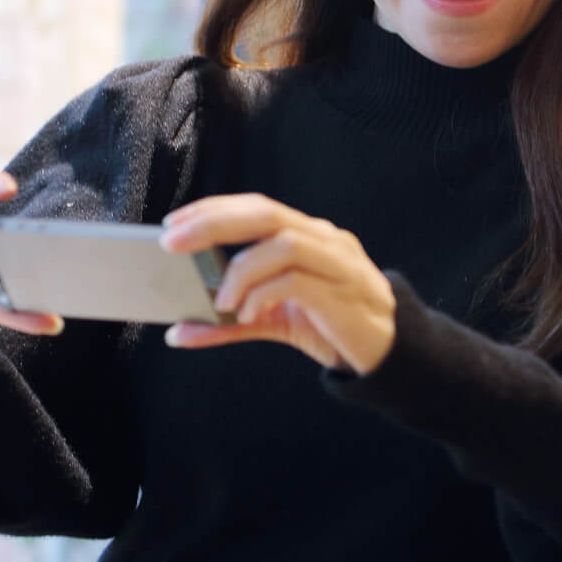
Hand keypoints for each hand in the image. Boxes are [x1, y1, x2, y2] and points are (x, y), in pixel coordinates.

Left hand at [159, 194, 395, 374]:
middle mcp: (325, 240)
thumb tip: (177, 332)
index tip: (174, 224)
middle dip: (214, 223)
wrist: (388, 354)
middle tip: (173, 243)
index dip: (214, 209)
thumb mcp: (273, 320)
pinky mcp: (345, 294)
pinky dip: (265, 294)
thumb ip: (228, 322)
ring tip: (222, 300)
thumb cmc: (331, 325)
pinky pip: (299, 281)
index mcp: (308, 234)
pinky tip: (250, 313)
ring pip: (285, 244)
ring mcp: (339, 264)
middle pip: (267, 214)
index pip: (257, 207)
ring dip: (242, 270)